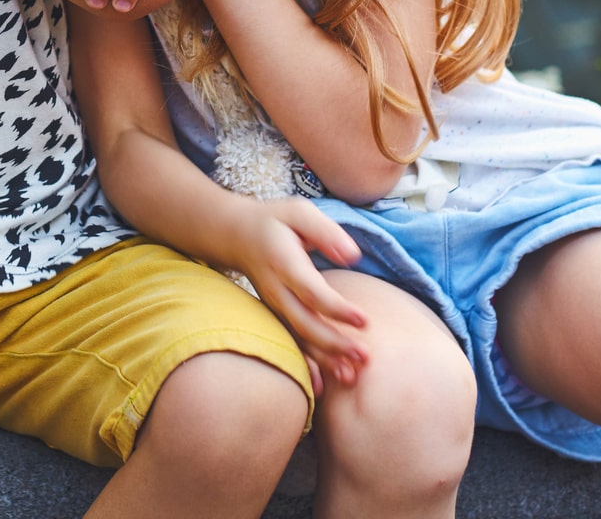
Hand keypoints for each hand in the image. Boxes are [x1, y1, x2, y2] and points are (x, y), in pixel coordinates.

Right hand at [231, 198, 368, 387]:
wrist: (235, 235)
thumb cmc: (275, 221)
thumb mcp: (299, 212)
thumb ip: (326, 232)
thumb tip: (352, 256)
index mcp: (283, 262)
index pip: (311, 291)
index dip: (337, 308)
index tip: (365, 320)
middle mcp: (276, 290)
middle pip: (304, 322)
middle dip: (334, 343)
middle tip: (364, 357)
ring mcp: (274, 307)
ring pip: (298, 338)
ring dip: (324, 360)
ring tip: (352, 376)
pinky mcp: (276, 316)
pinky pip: (291, 344)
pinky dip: (308, 366)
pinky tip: (325, 388)